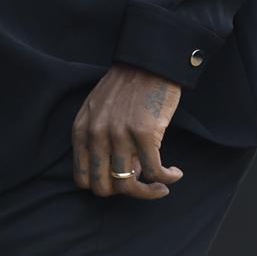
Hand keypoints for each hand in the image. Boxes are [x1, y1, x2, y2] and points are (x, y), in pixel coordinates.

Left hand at [71, 65, 183, 200]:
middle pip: (105, 188)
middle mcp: (96, 135)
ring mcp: (119, 135)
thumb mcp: (98, 112)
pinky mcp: (145, 134)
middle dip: (125, 192)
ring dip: (149, 193)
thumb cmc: (126, 86)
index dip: (104, 186)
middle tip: (142, 185)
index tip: (122, 180)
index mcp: (81, 131)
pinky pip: (154, 172)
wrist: (149, 63)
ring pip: (129, 185)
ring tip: (161, 187)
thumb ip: (98, 140)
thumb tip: (117, 172)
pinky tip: (174, 173)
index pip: (83, 179)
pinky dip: (167, 178)